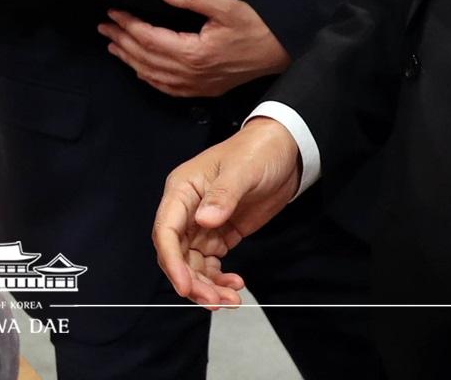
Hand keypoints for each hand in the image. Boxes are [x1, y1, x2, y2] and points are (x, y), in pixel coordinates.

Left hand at [98, 0, 289, 97]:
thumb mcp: (225, 6)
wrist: (278, 53)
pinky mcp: (202, 90)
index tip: (113, 12)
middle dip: (122, 41)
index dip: (128, 25)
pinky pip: (167, 88)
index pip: (149, 38)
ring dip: (130, 60)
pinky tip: (139, 71)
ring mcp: (195, 86)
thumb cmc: (253, 27)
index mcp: (193, 52)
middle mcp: (190, 74)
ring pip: (153, 75)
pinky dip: (149, 78)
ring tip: (113, 45)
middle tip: (104, 26)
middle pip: (146, 58)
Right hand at [153, 118, 301, 306]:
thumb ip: (223, 195)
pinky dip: (219, 278)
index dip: (172, 261)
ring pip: (193, 264)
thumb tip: (204, 221)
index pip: (165, 230)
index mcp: (182, 190)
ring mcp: (203, 224)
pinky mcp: (220, 234)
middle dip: (192, 281)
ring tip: (231, 299)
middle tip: (216, 300)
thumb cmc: (257, 152)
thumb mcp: (242, 170)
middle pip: (177, 254)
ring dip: (207, 285)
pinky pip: (211, 263)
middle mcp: (187, 210)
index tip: (185, 286)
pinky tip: (234, 284)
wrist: (285, 150)